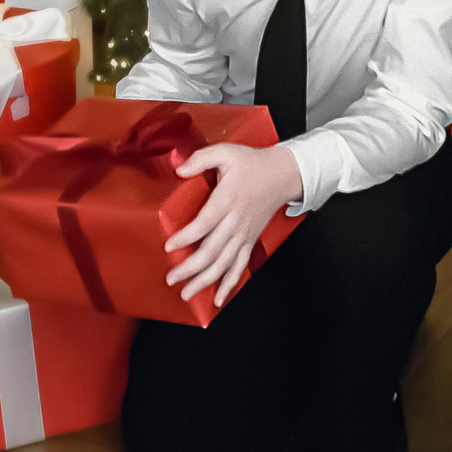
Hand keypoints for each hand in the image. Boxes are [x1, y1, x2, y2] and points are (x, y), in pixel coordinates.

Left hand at [163, 140, 302, 305]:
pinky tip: (218, 299)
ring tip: (186, 294)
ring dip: (204, 281)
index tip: (169, 246)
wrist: (282, 174)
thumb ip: (201, 158)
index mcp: (228, 200)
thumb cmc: (253, 163)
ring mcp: (243, 235)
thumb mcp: (226, 152)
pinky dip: (229, 285)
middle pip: (212, 251)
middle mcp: (236, 222)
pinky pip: (239, 267)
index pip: (205, 223)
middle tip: (171, 278)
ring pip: (223, 264)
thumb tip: (180, 168)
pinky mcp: (249, 241)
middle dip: (190, 269)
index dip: (187, 237)